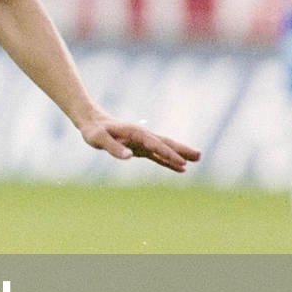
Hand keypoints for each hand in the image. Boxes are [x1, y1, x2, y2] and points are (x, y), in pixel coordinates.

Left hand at [79, 116, 200, 172]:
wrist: (92, 122)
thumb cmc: (93, 130)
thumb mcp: (98, 139)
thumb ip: (113, 148)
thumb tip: (130, 156)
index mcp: (136, 133)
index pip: (155, 145)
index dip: (169, 154)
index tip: (182, 163)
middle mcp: (142, 136)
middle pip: (166, 144)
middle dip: (182, 151)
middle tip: (199, 156)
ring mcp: (142, 142)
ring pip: (165, 149)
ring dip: (179, 155)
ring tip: (197, 160)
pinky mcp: (140, 148)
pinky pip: (157, 156)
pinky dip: (168, 161)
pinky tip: (180, 169)